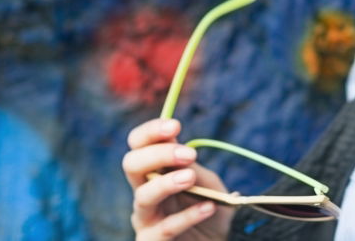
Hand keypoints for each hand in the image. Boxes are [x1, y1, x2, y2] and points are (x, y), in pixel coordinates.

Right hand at [123, 118, 234, 239]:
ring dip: (166, 184)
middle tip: (189, 154)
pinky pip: (164, 229)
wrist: (223, 237)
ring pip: (143, 197)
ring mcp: (145, 218)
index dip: (151, 131)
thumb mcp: (203, 178)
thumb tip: (173, 135)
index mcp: (154, 169)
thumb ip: (187, 162)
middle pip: (131, 164)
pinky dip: (187, 216)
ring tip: (190, 178)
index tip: (175, 126)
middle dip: (158, 154)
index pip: (138, 144)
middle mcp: (143, 191)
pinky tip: (208, 207)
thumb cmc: (210, 204)